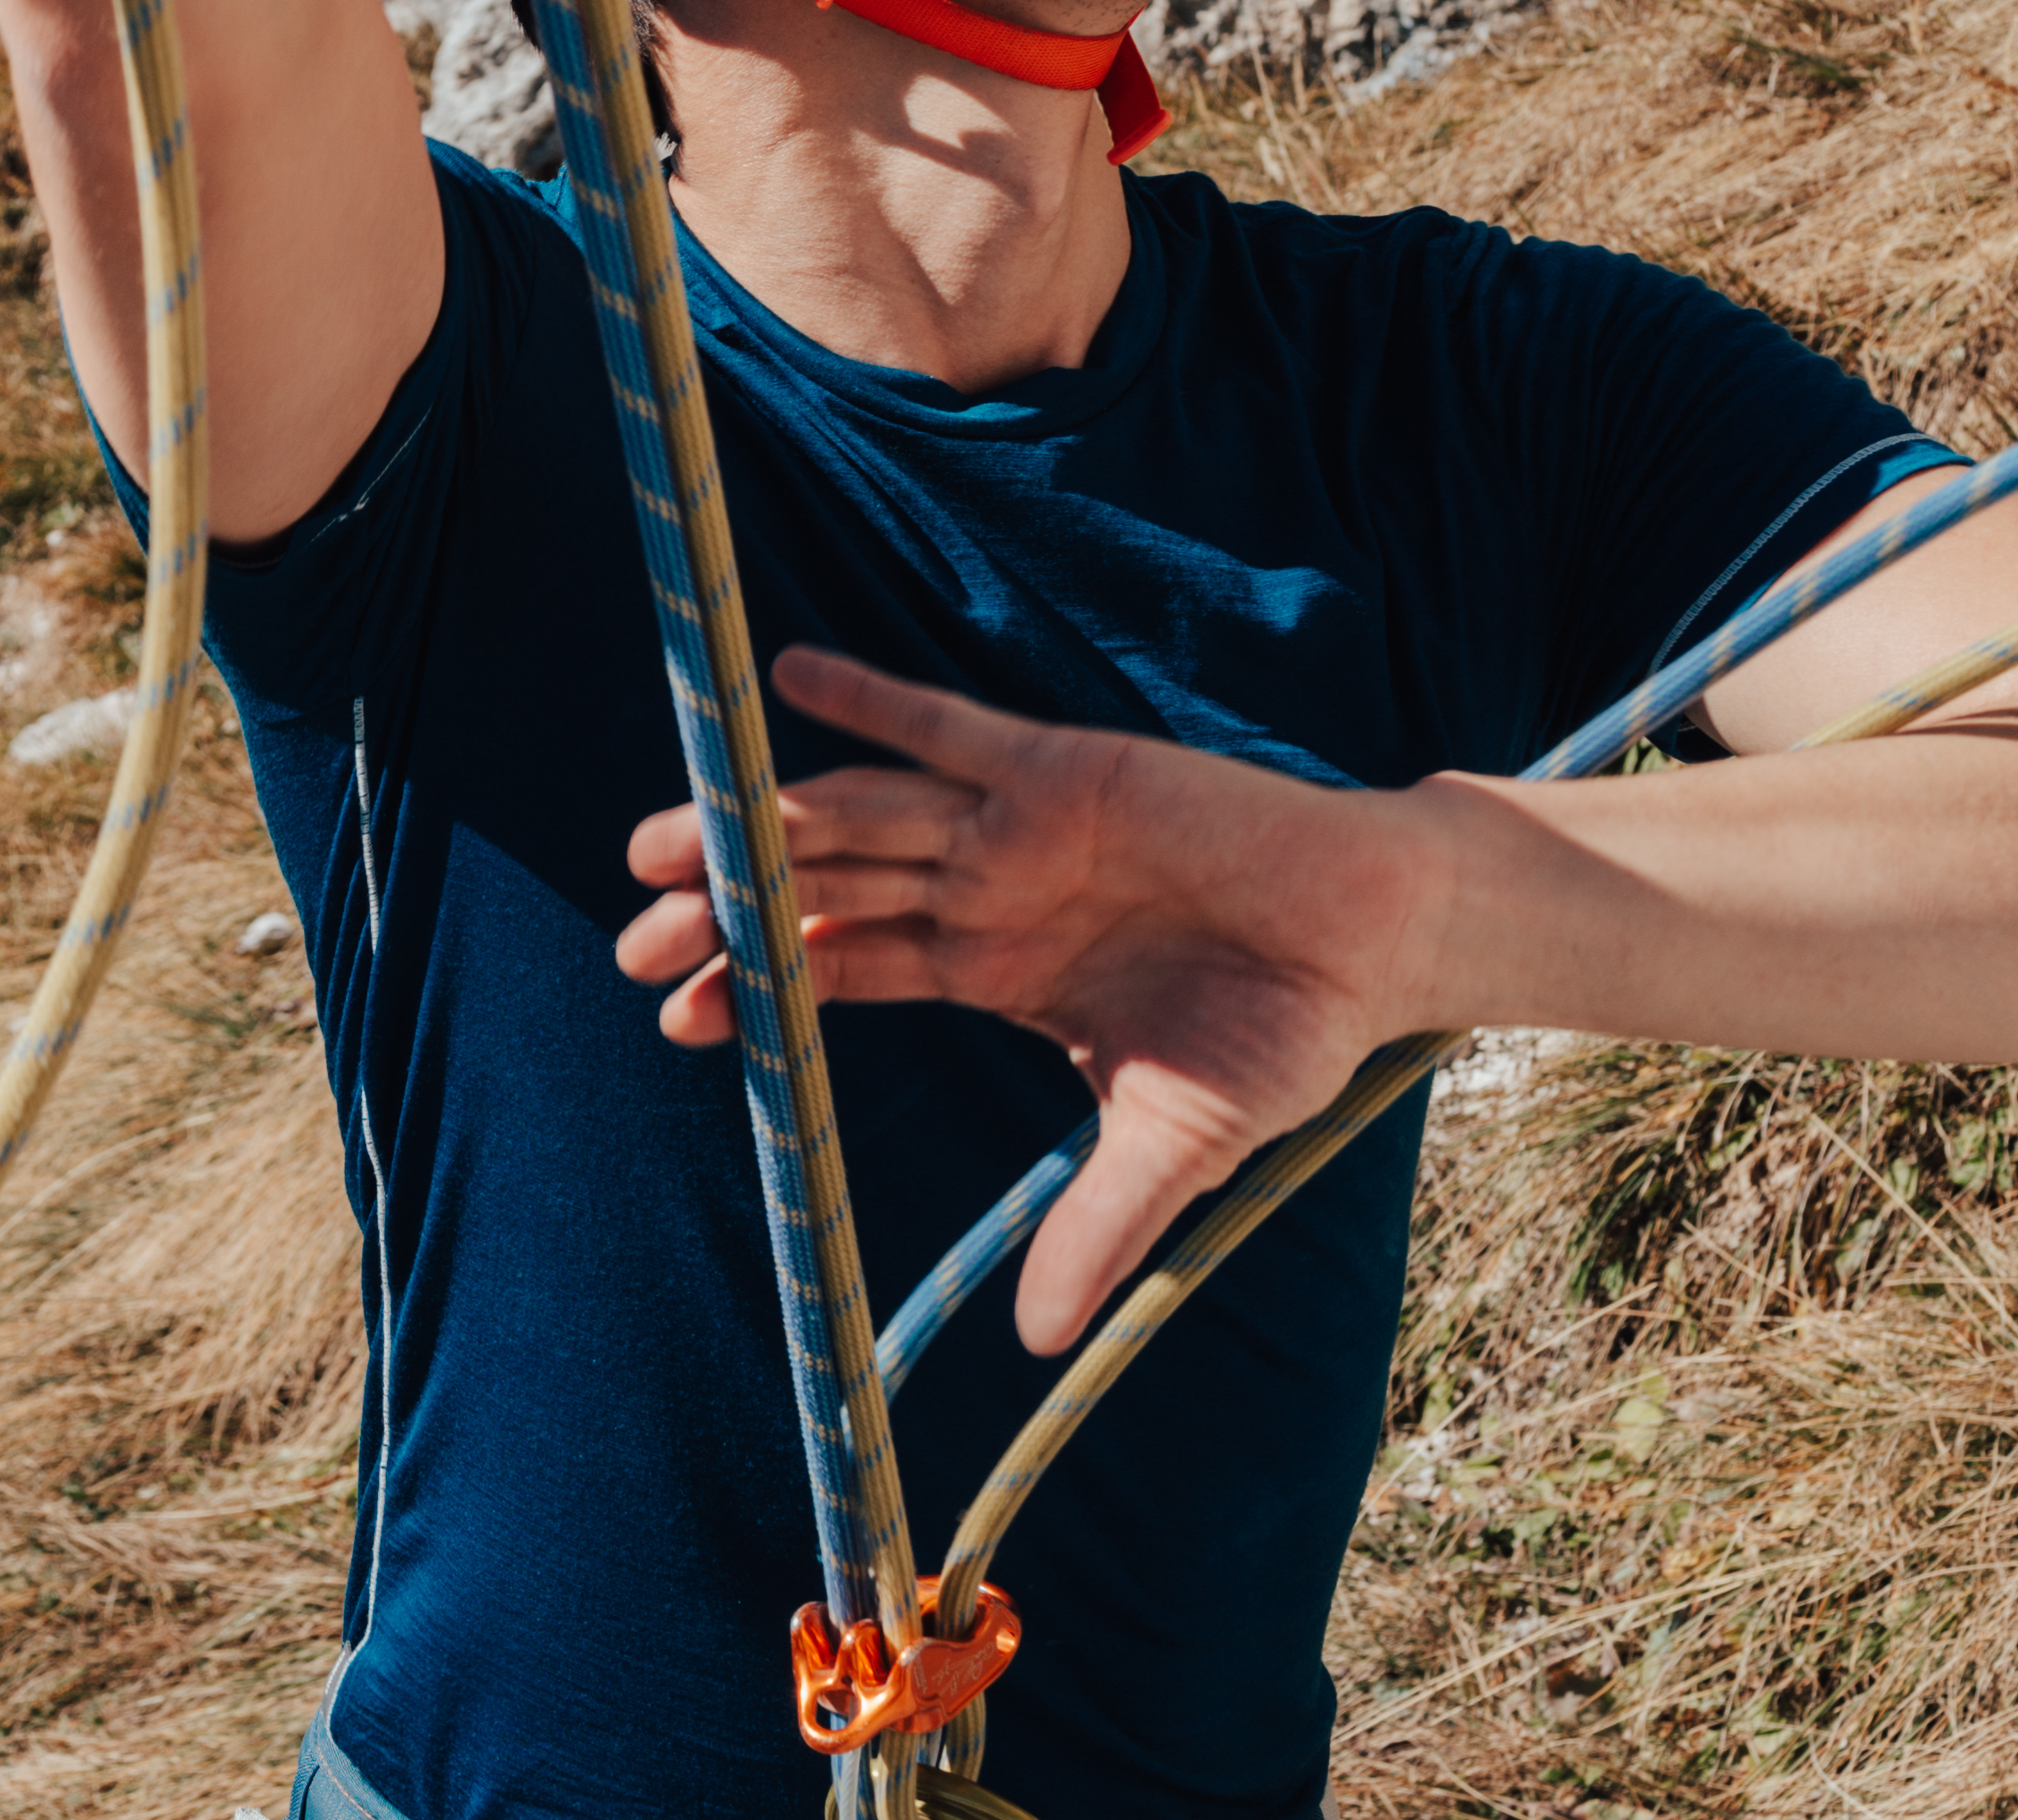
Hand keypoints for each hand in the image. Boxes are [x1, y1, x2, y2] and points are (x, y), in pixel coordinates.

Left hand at [614, 646, 1459, 1356]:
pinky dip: (869, 699)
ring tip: (662, 841)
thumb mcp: (1176, 1142)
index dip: (758, 985)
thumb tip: (1034, 1342)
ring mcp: (1017, 823)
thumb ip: (1099, 1226)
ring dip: (761, 821)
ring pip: (859, 815)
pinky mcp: (1065, 768)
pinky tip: (789, 675)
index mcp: (993, 966)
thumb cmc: (1285, 1031)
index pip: (843, 968)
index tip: (675, 1017)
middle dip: (728, 909)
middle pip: (824, 890)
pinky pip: (948, 725)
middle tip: (635, 941)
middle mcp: (985, 888)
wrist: (1382, 939)